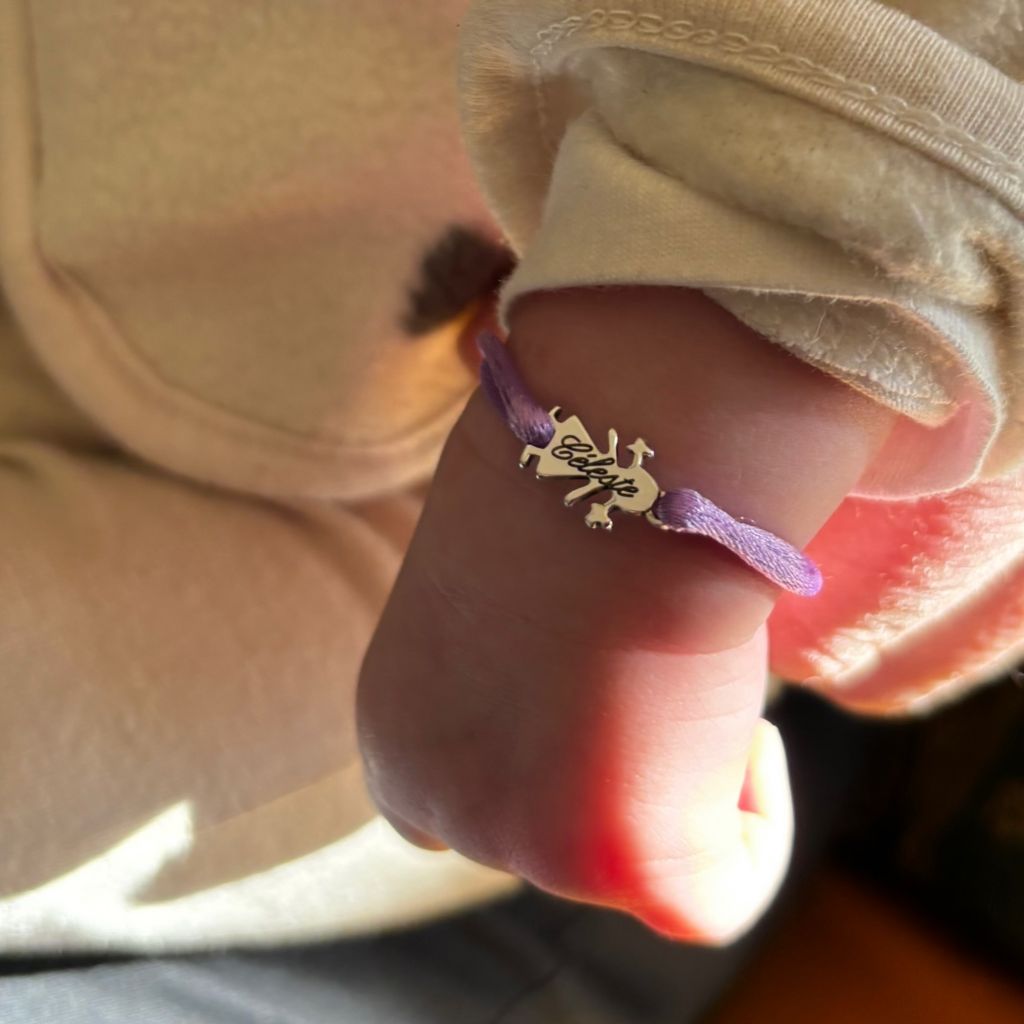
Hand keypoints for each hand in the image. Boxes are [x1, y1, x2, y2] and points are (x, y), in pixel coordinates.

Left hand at [358, 286, 892, 942]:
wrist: (610, 459)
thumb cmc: (560, 477)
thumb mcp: (501, 578)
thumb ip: (512, 649)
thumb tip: (570, 652)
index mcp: (395, 726)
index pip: (449, 801)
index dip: (532, 765)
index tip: (591, 697)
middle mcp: (438, 800)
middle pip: (544, 836)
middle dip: (606, 775)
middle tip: (652, 678)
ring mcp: (520, 840)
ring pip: (632, 858)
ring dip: (677, 777)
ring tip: (692, 671)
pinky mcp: (618, 860)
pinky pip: (713, 896)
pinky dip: (754, 830)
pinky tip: (750, 735)